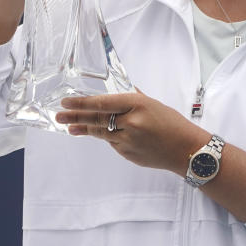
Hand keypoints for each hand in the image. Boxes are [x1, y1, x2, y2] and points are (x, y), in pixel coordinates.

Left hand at [57, 92, 209, 174]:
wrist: (186, 150)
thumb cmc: (173, 124)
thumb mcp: (154, 104)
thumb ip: (133, 98)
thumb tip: (117, 91)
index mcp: (138, 105)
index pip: (103, 102)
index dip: (82, 102)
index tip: (67, 101)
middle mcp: (131, 122)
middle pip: (97, 118)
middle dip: (75, 116)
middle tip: (59, 114)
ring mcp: (128, 141)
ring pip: (101, 133)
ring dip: (83, 129)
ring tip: (70, 127)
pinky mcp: (128, 154)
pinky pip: (113, 144)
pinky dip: (109, 138)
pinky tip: (108, 136)